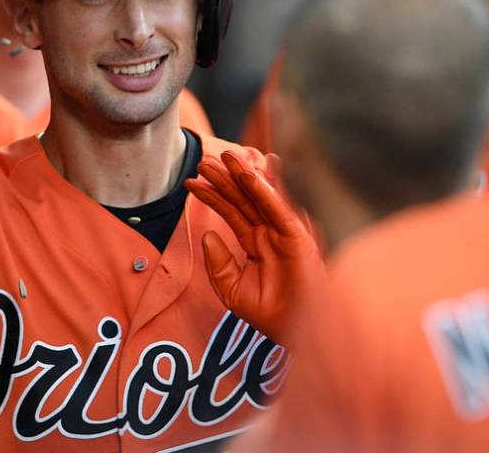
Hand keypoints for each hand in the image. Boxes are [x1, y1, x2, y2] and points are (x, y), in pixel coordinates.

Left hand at [186, 150, 322, 344]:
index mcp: (255, 243)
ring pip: (260, 198)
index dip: (212, 196)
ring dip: (243, 175)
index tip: (190, 182)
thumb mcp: (232, 290)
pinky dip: (266, 190)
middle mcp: (270, 233)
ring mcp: (284, 233)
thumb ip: (218, 264)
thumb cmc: (270, 314)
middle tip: (203, 161)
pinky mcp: (298, 238)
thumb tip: (207, 235)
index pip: (231, 212)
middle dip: (223, 180)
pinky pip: (279, 209)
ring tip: (224, 156)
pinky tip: (250, 175)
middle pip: (243, 199)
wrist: (296, 333)